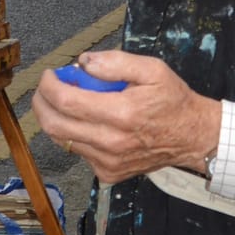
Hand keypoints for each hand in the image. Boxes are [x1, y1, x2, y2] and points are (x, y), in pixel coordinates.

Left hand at [30, 50, 223, 185]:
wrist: (192, 137)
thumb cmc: (173, 101)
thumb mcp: (152, 70)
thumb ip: (116, 62)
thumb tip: (84, 62)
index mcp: (122, 114)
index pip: (66, 102)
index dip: (49, 86)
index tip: (50, 75)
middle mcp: (111, 142)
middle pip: (54, 125)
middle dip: (41, 103)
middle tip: (47, 89)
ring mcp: (108, 162)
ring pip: (62, 140)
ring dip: (56, 118)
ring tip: (67, 101)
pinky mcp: (108, 173)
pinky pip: (78, 152)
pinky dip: (74, 134)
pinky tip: (88, 122)